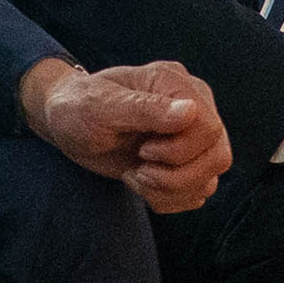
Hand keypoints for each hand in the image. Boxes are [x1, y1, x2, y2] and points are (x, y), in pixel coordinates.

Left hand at [23, 60, 229, 212]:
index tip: (143, 151)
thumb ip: (145, 109)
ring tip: (136, 176)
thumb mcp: (100, 106)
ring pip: (210, 179)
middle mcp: (193, 107)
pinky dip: (168, 199)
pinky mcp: (185, 161)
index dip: (179, 151)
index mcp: (175, 83)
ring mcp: (192, 136)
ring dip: (170, 190)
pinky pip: (197, 192)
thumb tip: (190, 113)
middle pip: (218, 156)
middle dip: (176, 176)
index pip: (208, 127)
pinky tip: (141, 182)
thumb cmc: (78, 106)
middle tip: (139, 169)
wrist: (66, 123)